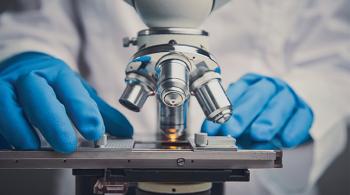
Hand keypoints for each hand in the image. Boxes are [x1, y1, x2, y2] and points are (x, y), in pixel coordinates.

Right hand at [0, 52, 132, 152]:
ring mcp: (6, 88)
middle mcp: (30, 78)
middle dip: (53, 122)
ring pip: (8, 107)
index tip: (95, 131)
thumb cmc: (50, 82)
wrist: (21, 65)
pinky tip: (14, 145)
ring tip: (34, 148)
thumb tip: (125, 131)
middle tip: (67, 145)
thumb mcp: (76, 91)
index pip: (72, 90)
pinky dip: (4, 134)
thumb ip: (98, 111)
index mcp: (57, 73)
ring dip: (22, 130)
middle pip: (39, 96)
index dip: (83, 110)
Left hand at [201, 73, 312, 147]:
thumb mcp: (239, 121)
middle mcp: (268, 86)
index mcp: (249, 83)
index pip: (235, 92)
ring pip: (280, 103)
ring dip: (268, 120)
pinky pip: (301, 117)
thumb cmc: (255, 119)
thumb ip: (228, 126)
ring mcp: (288, 95)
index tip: (215, 127)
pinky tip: (284, 141)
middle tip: (233, 129)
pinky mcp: (304, 110)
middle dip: (243, 114)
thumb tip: (216, 137)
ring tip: (258, 134)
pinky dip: (292, 130)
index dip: (224, 111)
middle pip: (257, 95)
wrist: (281, 123)